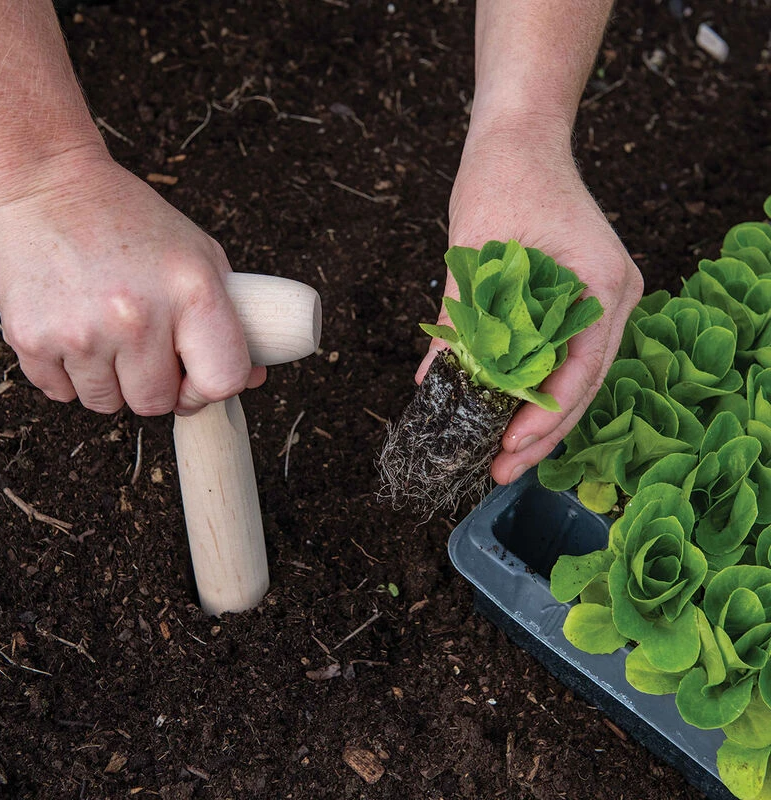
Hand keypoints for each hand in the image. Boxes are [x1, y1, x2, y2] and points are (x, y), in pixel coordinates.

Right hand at [0, 148, 264, 415]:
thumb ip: (229, 319)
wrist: (46, 183)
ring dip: (111, 382)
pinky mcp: (30, 338)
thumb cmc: (131, 221)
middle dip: (156, 386)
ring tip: (106, 335)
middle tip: (144, 351)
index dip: (209, 390)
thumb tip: (251, 378)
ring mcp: (81, 332)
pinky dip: (69, 375)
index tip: (195, 380)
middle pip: (157, 403)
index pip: (221, 381)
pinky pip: (61, 393)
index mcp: (192, 293)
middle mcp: (137, 318)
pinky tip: (73, 332)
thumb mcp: (199, 255)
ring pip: (108, 404)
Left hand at [416, 115, 642, 483]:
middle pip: (582, 384)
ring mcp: (597, 301)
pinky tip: (505, 414)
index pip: (582, 368)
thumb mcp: (473, 253)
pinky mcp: (575, 303)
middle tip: (500, 470)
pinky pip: (559, 356)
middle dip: (541, 432)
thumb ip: (459, 322)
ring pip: (571, 377)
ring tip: (502, 456)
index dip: (546, 415)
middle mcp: (611, 297)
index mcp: (602, 283)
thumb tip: (431, 382)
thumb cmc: (503, 179)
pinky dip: (532, 386)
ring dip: (537, 417)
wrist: (518, 138)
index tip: (509, 446)